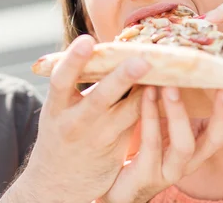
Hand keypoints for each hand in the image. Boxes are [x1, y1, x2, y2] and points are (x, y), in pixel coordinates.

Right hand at [18, 34, 150, 202]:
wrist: (57, 183)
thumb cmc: (61, 132)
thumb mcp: (59, 109)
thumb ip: (77, 85)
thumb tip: (106, 50)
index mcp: (56, 108)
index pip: (61, 81)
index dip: (73, 60)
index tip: (87, 40)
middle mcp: (75, 124)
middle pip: (100, 99)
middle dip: (120, 79)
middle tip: (141, 61)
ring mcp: (98, 138)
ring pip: (127, 113)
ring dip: (147, 92)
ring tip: (166, 71)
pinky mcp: (117, 148)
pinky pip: (138, 122)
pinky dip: (151, 104)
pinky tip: (167, 87)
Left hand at [98, 87, 222, 202]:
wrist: (115, 186)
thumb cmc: (140, 148)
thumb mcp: (162, 125)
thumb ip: (174, 103)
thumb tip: (181, 64)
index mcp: (197, 147)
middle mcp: (190, 161)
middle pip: (218, 138)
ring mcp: (170, 171)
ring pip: (184, 144)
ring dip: (178, 111)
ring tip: (170, 84)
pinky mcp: (147, 175)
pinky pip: (151, 143)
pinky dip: (150, 115)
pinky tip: (146, 93)